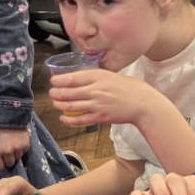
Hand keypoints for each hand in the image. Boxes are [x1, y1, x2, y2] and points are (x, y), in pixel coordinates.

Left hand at [0, 126, 31, 170]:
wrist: (8, 115)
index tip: (0, 161)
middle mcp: (7, 151)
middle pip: (10, 163)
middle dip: (8, 158)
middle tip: (8, 151)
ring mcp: (18, 148)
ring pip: (18, 157)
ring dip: (16, 152)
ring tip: (14, 144)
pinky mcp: (26, 144)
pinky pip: (24, 151)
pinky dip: (22, 147)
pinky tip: (19, 140)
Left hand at [48, 67, 163, 127]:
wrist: (142, 103)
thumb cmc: (129, 87)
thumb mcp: (111, 75)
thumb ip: (95, 76)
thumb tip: (77, 77)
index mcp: (99, 77)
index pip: (72, 78)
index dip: (59, 80)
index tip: (53, 81)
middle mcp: (96, 90)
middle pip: (68, 92)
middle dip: (56, 93)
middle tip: (52, 93)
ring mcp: (97, 105)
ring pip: (71, 106)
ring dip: (59, 105)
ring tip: (56, 103)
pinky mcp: (100, 117)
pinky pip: (80, 119)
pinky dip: (69, 120)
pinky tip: (63, 118)